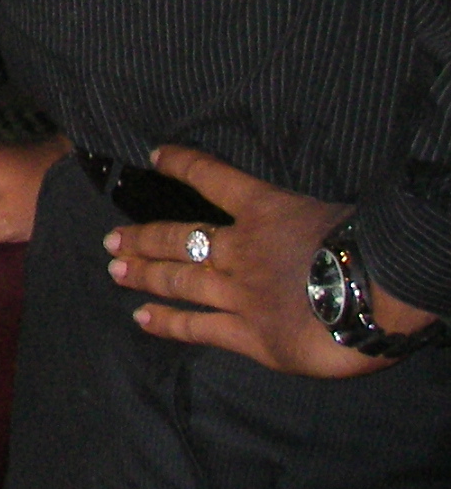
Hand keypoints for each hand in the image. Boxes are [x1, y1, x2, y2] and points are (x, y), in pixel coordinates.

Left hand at [104, 145, 433, 375]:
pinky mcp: (248, 334)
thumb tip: (305, 223)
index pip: (213, 177)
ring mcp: (238, 292)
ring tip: (115, 270)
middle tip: (111, 239)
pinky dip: (167, 322)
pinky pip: (198, 327)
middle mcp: (239, 249)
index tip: (155, 154)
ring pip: (178, 280)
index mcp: (264, 209)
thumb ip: (306, 217)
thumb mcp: (333, 209)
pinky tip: (142, 318)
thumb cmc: (369, 246)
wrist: (376, 293)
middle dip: (142, 238)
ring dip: (144, 274)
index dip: (182, 163)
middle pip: (178, 238)